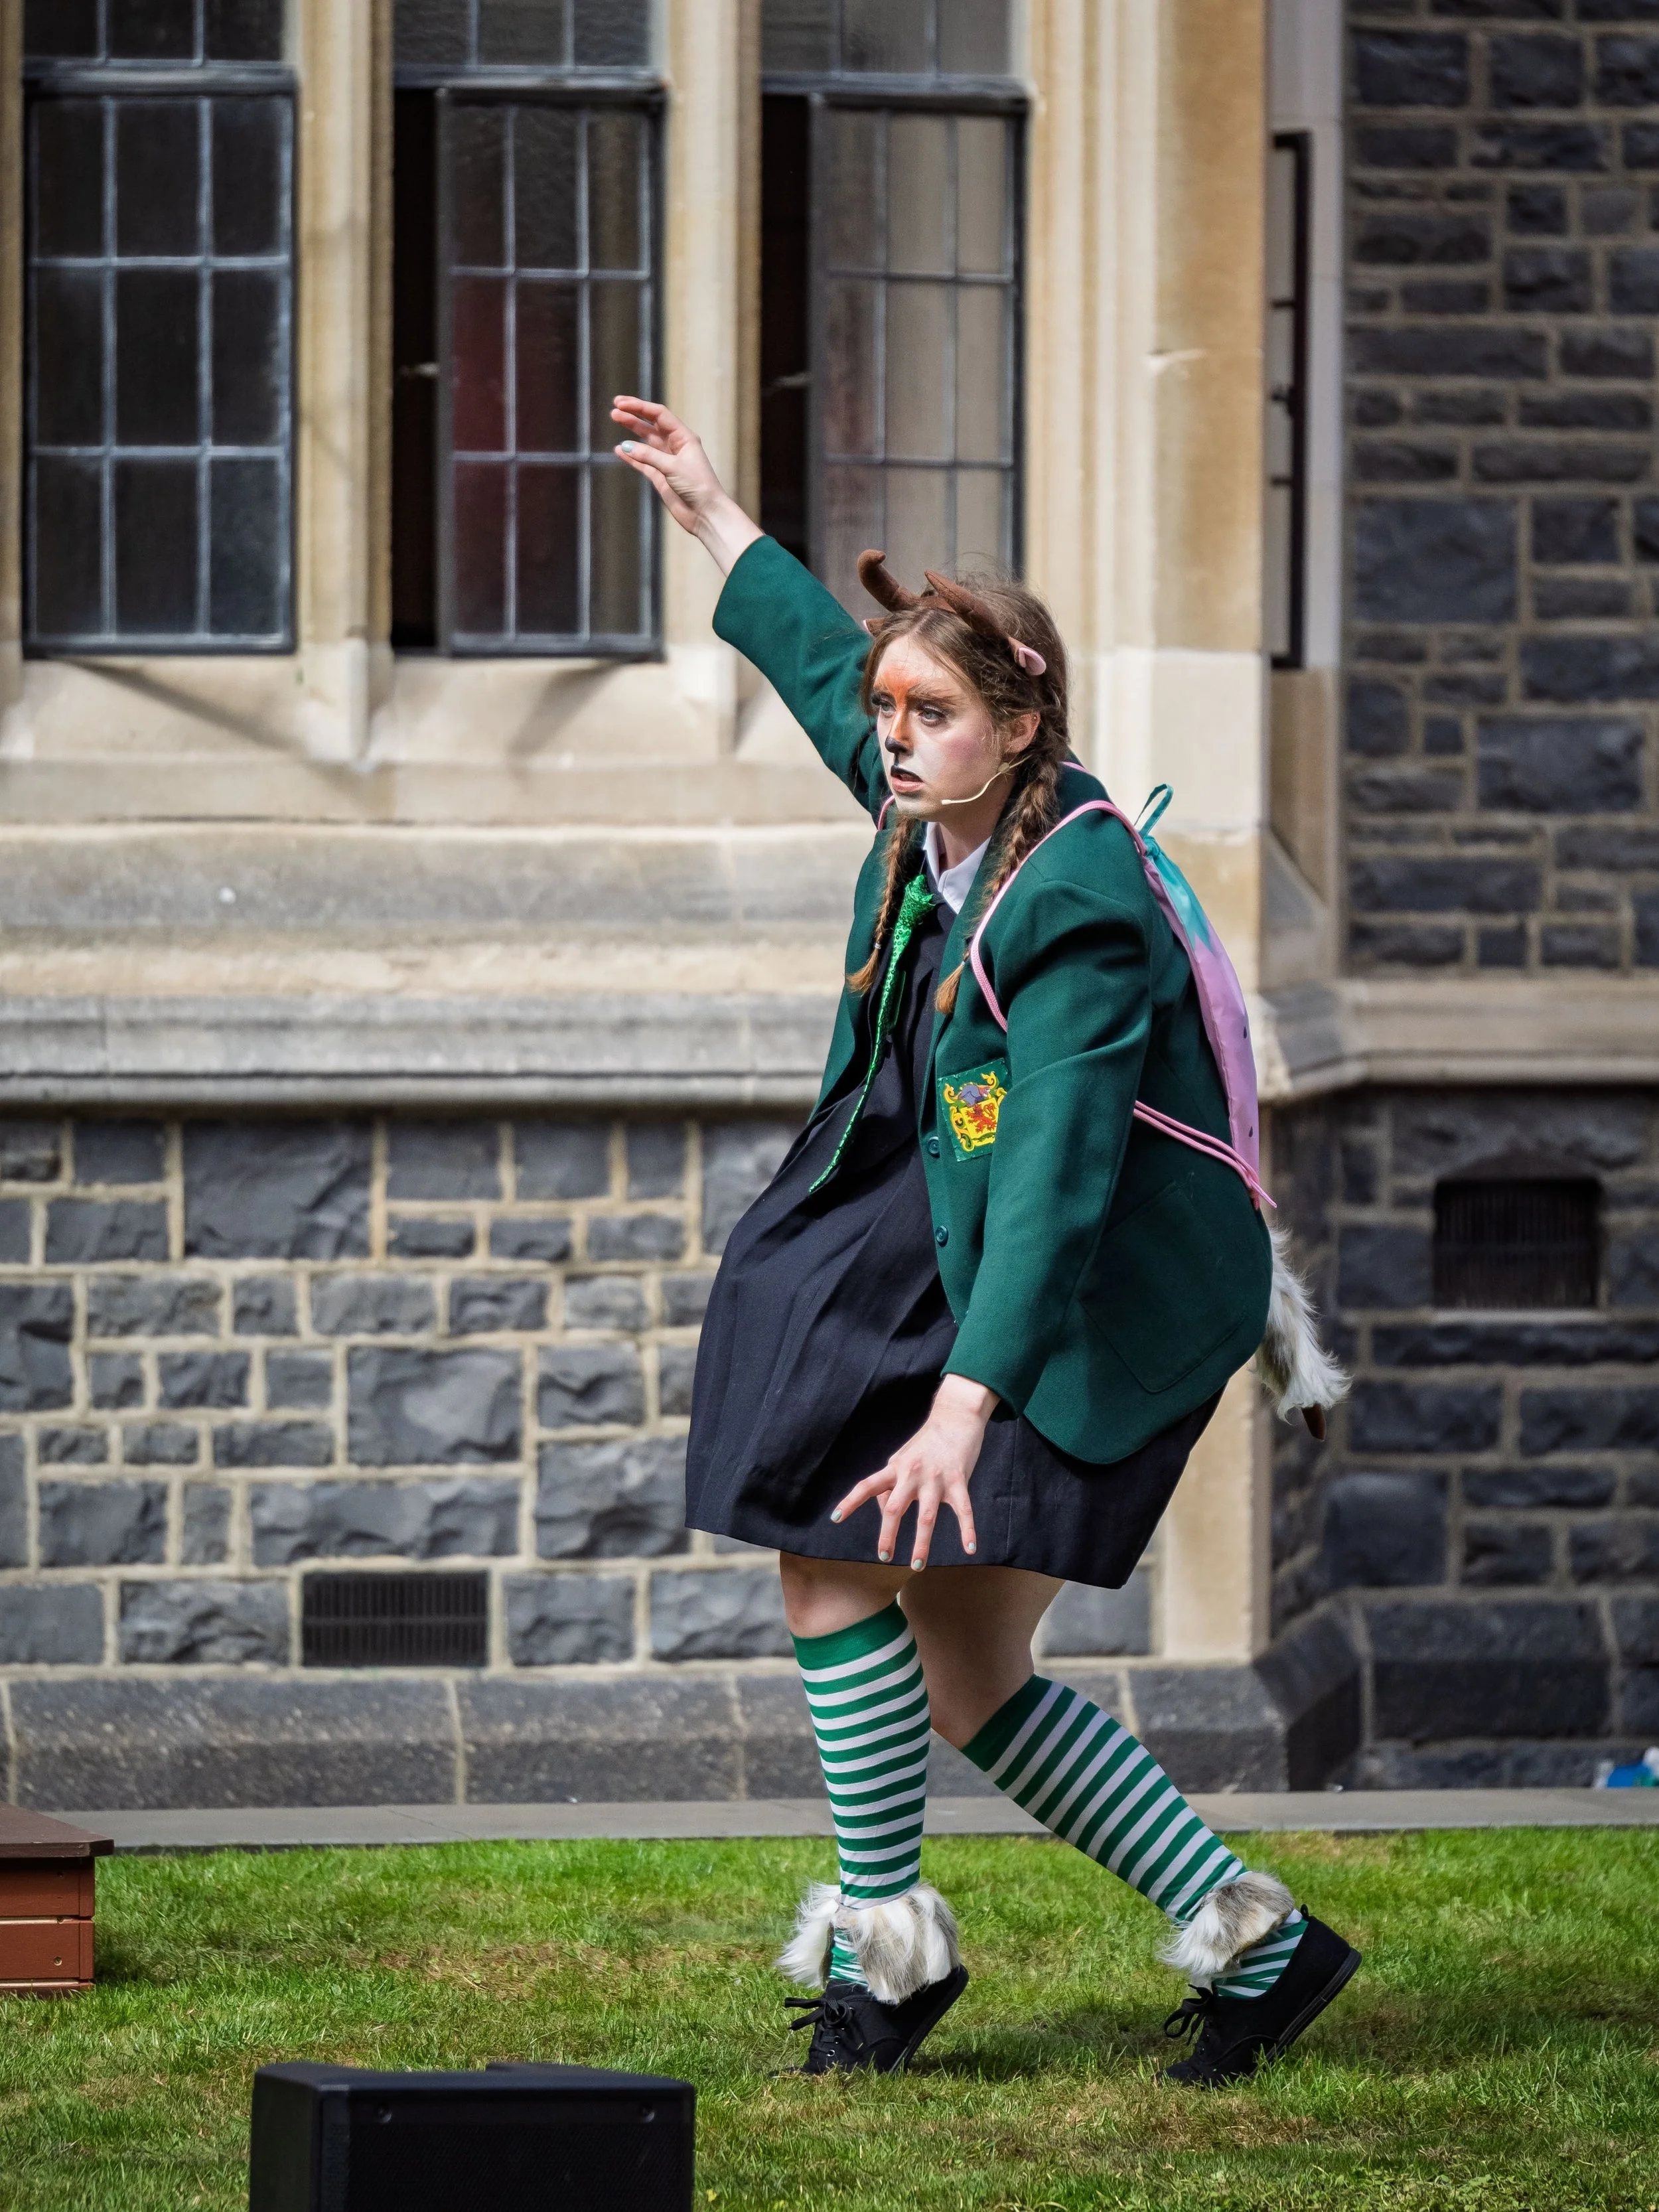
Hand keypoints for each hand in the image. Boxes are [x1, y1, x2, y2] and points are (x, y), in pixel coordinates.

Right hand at [610, 396, 762, 574]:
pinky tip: (619, 450)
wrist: (706, 514)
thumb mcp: (673, 467)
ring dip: (631, 432)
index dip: (640, 407)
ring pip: (645, 442)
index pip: (659, 415)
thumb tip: (625, 447)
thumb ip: (649, 456)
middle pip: (651, 425)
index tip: (622, 403)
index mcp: (684, 437)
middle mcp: (676, 446)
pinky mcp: (661, 477)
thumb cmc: (698, 487)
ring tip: (615, 419)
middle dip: (633, 416)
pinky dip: (631, 456)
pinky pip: (642, 462)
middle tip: (615, 409)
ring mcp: (667, 461)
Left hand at [829, 1376, 997, 1570]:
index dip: (851, 1501)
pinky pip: (964, 1510)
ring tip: (917, 1565)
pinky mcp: (958, 1481)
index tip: (836, 1518)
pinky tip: (970, 1549)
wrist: (956, 1417)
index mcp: (895, 1468)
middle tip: (883, 1556)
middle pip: (895, 1507)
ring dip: (922, 1543)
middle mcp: (912, 1474)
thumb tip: (884, 1512)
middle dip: (888, 1534)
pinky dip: (967, 1531)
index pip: (868, 1485)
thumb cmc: (926, 1443)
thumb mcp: (902, 1459)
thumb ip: (890, 1483)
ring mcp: (936, 1478)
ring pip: (927, 1516)